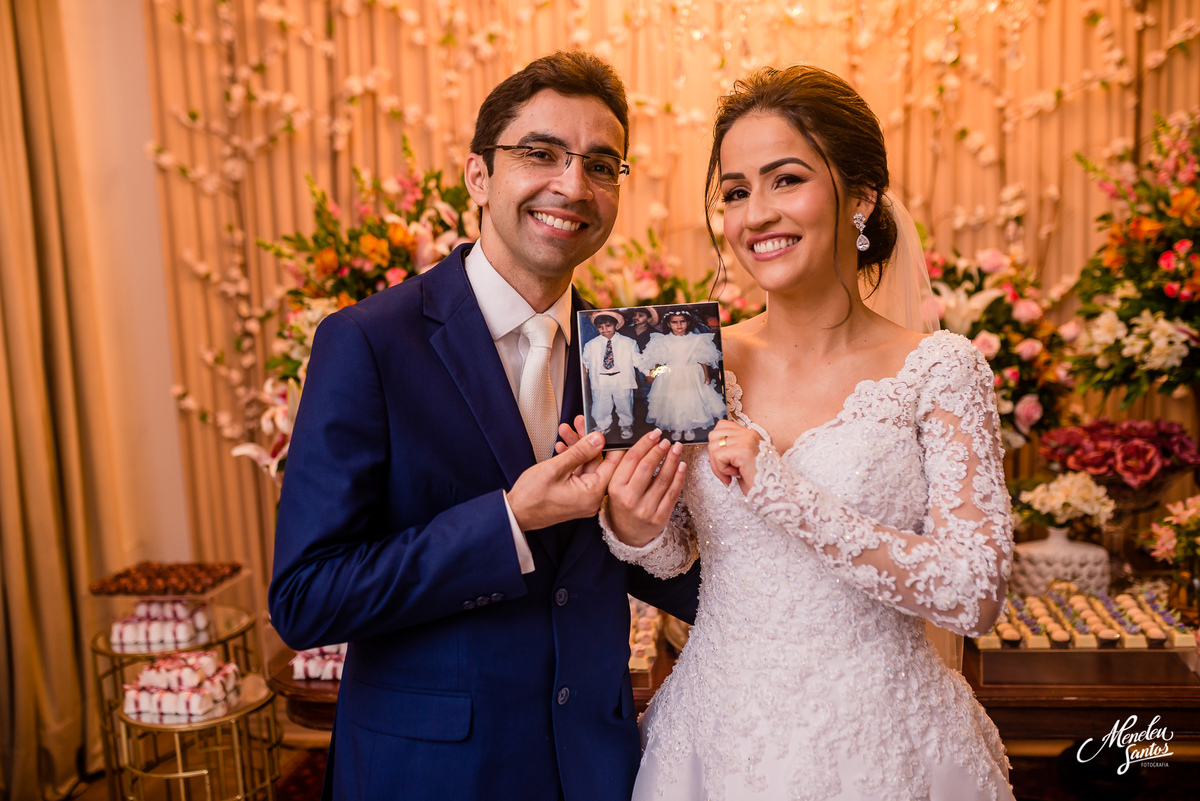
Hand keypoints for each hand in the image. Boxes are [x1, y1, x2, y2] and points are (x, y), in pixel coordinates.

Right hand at [509, 431, 622, 530]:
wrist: (515, 513)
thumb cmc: (532, 497)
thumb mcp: (556, 468)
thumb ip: (580, 452)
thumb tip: (599, 439)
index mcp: (592, 493)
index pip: (612, 464)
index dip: (610, 443)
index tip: (607, 427)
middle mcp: (591, 498)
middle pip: (597, 462)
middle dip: (586, 441)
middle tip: (579, 423)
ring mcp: (583, 498)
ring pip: (586, 466)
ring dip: (576, 448)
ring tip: (565, 431)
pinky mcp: (575, 497)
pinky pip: (578, 474)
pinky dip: (572, 461)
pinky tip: (562, 447)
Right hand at [606, 429, 686, 547]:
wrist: (628, 534)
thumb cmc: (622, 505)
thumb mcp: (615, 487)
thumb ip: (624, 467)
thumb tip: (642, 441)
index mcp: (616, 488)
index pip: (632, 460)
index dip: (645, 444)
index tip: (654, 434)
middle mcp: (629, 499)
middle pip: (647, 467)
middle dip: (659, 450)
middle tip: (667, 440)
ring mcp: (646, 509)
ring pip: (663, 479)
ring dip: (672, 460)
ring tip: (677, 448)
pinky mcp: (660, 517)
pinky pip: (672, 493)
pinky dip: (679, 477)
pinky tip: (682, 465)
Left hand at [708, 419, 763, 490]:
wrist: (773, 495)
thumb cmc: (756, 481)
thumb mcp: (741, 460)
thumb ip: (730, 449)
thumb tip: (712, 447)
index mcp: (749, 434)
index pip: (721, 427)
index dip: (717, 445)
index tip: (726, 462)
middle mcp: (749, 433)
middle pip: (714, 435)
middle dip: (714, 456)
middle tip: (726, 471)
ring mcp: (747, 440)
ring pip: (713, 445)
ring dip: (717, 465)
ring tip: (730, 475)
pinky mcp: (744, 450)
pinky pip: (718, 455)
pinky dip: (721, 469)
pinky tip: (735, 475)